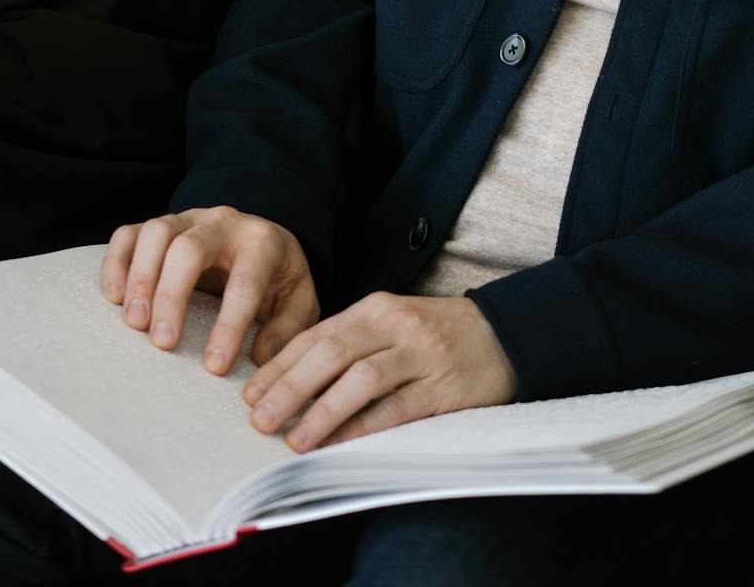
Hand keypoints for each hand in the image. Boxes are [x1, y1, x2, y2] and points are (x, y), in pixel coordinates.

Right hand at [100, 207, 318, 374]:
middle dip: (173, 295)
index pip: (244, 282)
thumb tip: (260, 356)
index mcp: (263, 243)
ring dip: (140, 278)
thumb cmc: (278, 279)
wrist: (264, 240)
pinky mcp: (161, 226)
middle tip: (162, 342)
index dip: (229, 325)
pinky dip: (117, 261)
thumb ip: (287, 329)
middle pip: (191, 249)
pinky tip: (113, 297)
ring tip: (134, 323)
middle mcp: (223, 223)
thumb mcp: (299, 302)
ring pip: (157, 232)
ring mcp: (188, 219)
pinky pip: (131, 233)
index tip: (214, 366)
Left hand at [240, 291, 517, 451]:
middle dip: (291, 386)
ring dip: (324, 411)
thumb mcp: (390, 324)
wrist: (502, 333)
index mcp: (375, 308)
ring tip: (295, 440)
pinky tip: (341, 445)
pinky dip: (366, 427)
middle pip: (332, 352)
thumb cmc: (434, 334)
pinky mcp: (444, 386)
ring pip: (363, 379)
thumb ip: (349, 345)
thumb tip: (292, 382)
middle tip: (259, 418)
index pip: (317, 333)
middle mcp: (394, 325)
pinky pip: (399, 408)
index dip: (281, 365)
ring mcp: (421, 354)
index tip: (250, 393)